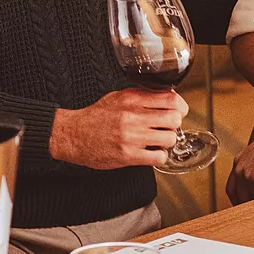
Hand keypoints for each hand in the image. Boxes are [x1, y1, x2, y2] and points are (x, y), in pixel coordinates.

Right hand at [49, 88, 188, 168]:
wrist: (73, 134)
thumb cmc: (96, 117)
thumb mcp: (118, 97)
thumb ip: (142, 96)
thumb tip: (167, 96)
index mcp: (131, 99)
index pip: (170, 99)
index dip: (180, 106)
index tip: (179, 111)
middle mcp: (133, 116)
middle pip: (174, 119)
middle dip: (175, 124)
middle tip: (167, 127)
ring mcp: (131, 137)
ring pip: (170, 138)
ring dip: (167, 141)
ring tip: (158, 141)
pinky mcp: (128, 155)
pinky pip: (159, 157)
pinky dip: (159, 156)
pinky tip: (151, 152)